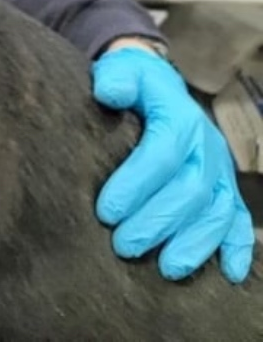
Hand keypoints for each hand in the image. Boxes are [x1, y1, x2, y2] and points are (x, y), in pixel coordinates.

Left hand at [92, 41, 253, 282]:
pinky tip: (230, 275)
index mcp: (179, 117)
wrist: (157, 85)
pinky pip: (239, 220)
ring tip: (166, 269)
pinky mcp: (225, 189)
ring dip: (194, 244)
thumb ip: (115, 79)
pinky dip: (238, 248)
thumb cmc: (131, 84)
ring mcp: (220, 170)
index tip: (105, 213)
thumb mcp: (121, 70)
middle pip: (190, 190)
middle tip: (123, 246)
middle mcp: (207, 146)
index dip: (136, 185)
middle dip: (157, 222)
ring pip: (217, 212)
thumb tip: (109, 92)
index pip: (162, 153)